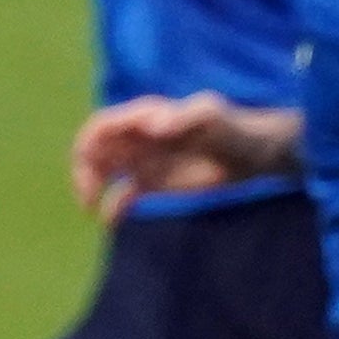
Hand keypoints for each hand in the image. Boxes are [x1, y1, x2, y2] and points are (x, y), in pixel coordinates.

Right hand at [68, 92, 292, 220]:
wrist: (253, 153)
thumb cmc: (233, 128)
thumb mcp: (212, 116)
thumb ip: (183, 117)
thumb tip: (152, 125)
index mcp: (144, 116)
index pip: (102, 125)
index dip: (89, 141)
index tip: (91, 162)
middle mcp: (137, 138)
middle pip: (95, 150)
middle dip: (84, 169)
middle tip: (88, 194)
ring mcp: (144, 160)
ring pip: (103, 172)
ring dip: (91, 187)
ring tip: (92, 208)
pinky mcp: (154, 183)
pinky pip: (123, 195)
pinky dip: (113, 208)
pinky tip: (111, 222)